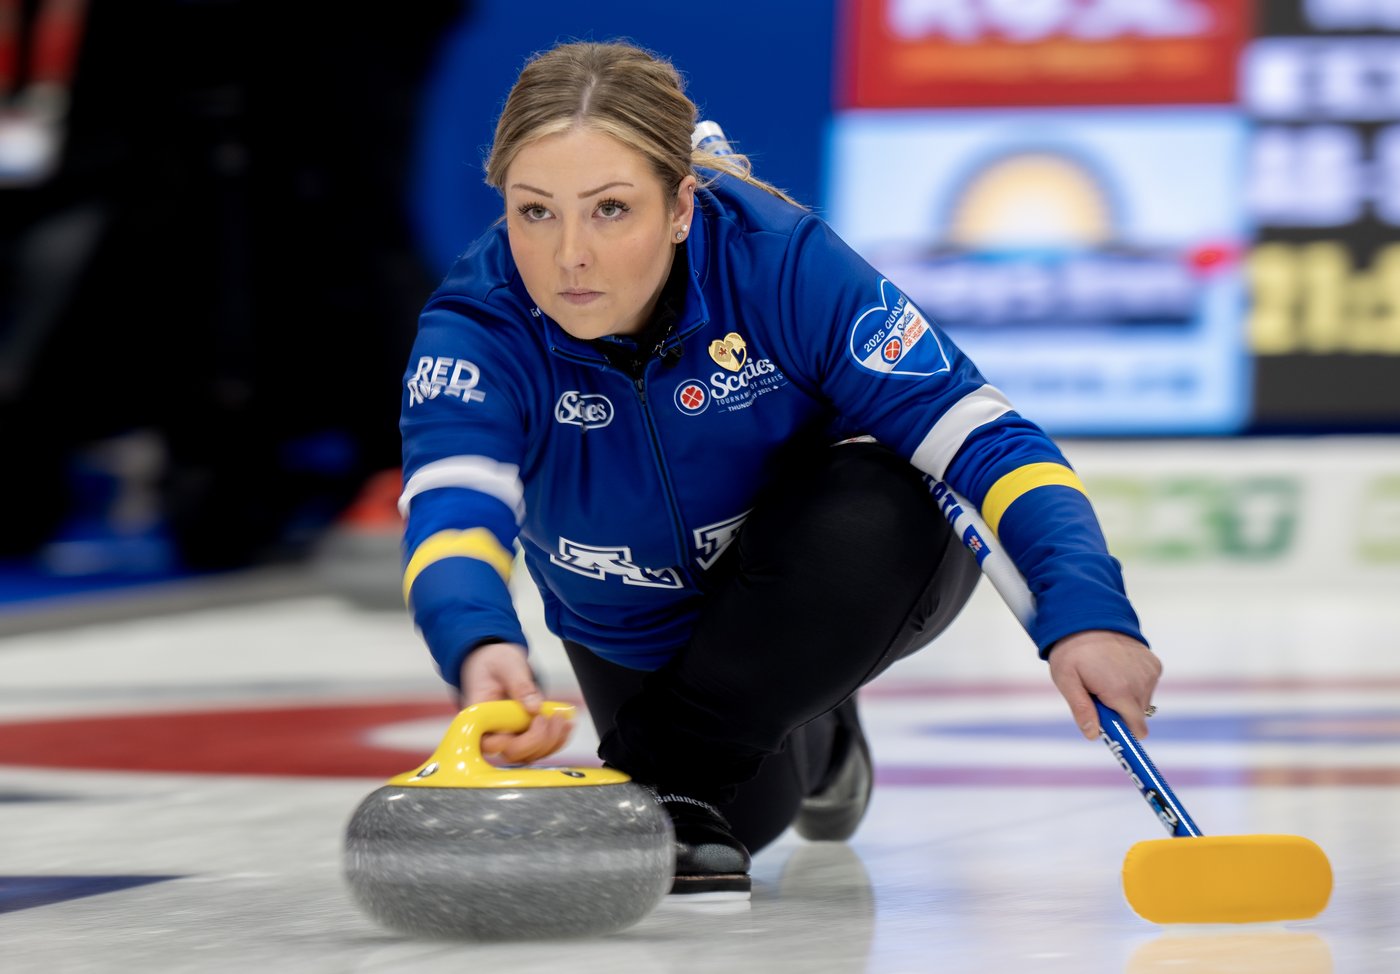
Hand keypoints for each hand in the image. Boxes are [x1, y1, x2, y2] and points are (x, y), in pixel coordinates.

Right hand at [460, 642, 572, 763]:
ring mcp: (507, 737)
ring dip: (551, 741)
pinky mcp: (521, 737)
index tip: (535, 717)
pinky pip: (539, 749)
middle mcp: (490, 733)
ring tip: (562, 718)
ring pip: (529, 755)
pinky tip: (565, 724)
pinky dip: (556, 740)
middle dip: (539, 739)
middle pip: (513, 754)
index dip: (515, 742)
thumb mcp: (507, 665)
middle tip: (553, 716)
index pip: (490, 744)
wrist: (496, 663)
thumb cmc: (494, 663)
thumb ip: (520, 684)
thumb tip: (534, 708)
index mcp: (478, 717)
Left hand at [1047, 630, 1161, 740]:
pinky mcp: (1154, 664)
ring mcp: (1150, 673)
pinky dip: (1134, 682)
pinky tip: (1117, 668)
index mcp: (1120, 691)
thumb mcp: (1067, 680)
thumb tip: (1093, 735)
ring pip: (1142, 701)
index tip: (1109, 727)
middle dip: (1120, 712)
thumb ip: (1082, 710)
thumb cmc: (1072, 649)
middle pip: (1137, 717)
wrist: (1088, 614)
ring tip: (1105, 677)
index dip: (1123, 732)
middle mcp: (1141, 683)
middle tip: (1098, 695)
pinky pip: (1147, 684)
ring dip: (1126, 697)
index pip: (1136, 730)